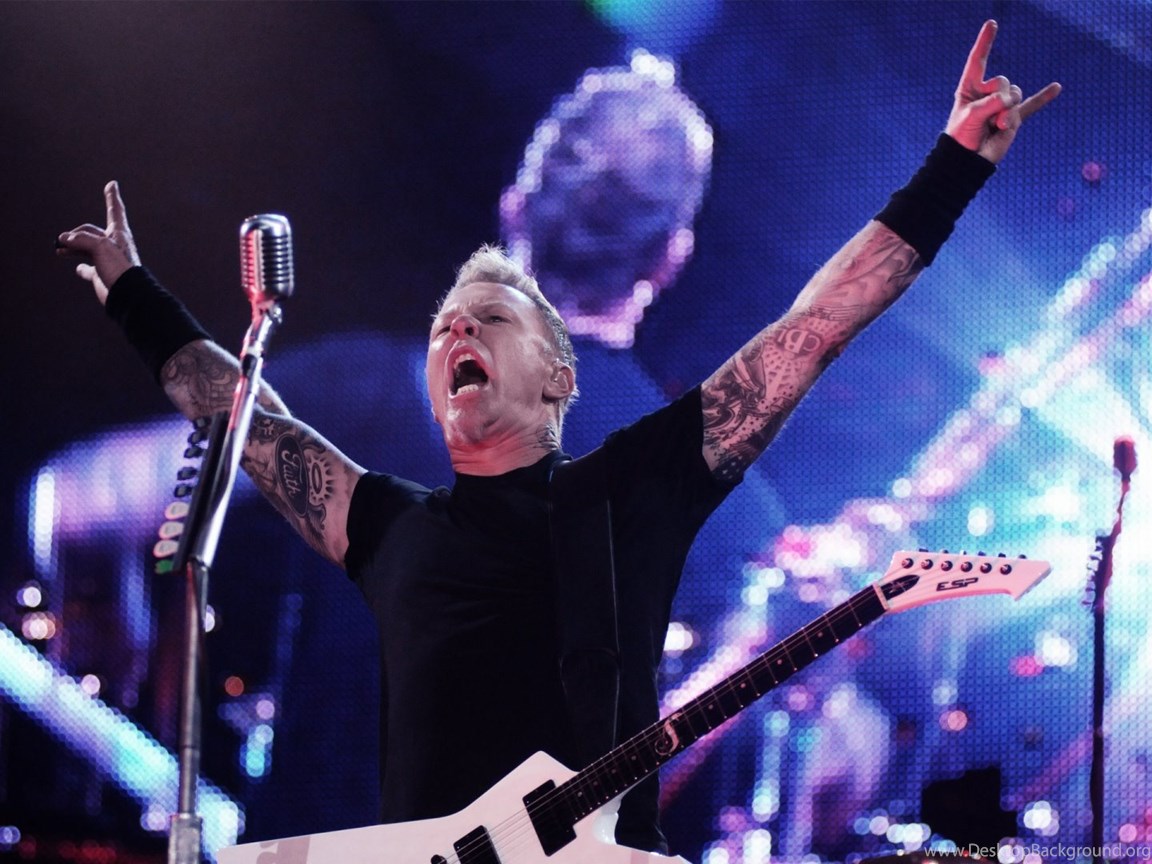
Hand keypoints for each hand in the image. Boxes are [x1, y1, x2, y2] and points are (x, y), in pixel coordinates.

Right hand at [56, 181, 140, 304]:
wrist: (128, 295)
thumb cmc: (120, 268)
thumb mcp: (100, 246)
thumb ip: (81, 239)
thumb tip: (65, 240)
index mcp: (118, 233)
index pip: (115, 210)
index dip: (112, 197)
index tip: (112, 184)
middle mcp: (113, 245)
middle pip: (90, 232)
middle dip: (75, 234)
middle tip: (61, 241)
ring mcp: (108, 260)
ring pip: (85, 248)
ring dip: (71, 247)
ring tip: (59, 250)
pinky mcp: (102, 275)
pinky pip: (89, 269)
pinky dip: (82, 268)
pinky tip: (78, 269)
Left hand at [945, 20, 1060, 164]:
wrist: (969, 160)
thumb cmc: (962, 136)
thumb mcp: (973, 115)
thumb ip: (993, 103)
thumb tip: (1013, 100)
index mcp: (970, 87)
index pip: (978, 61)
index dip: (985, 42)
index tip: (992, 24)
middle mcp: (987, 93)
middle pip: (1002, 82)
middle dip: (995, 100)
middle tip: (984, 119)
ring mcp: (1002, 105)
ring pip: (1014, 96)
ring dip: (1006, 113)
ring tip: (994, 127)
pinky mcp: (1014, 118)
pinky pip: (1032, 106)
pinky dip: (1043, 98)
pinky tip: (1056, 88)